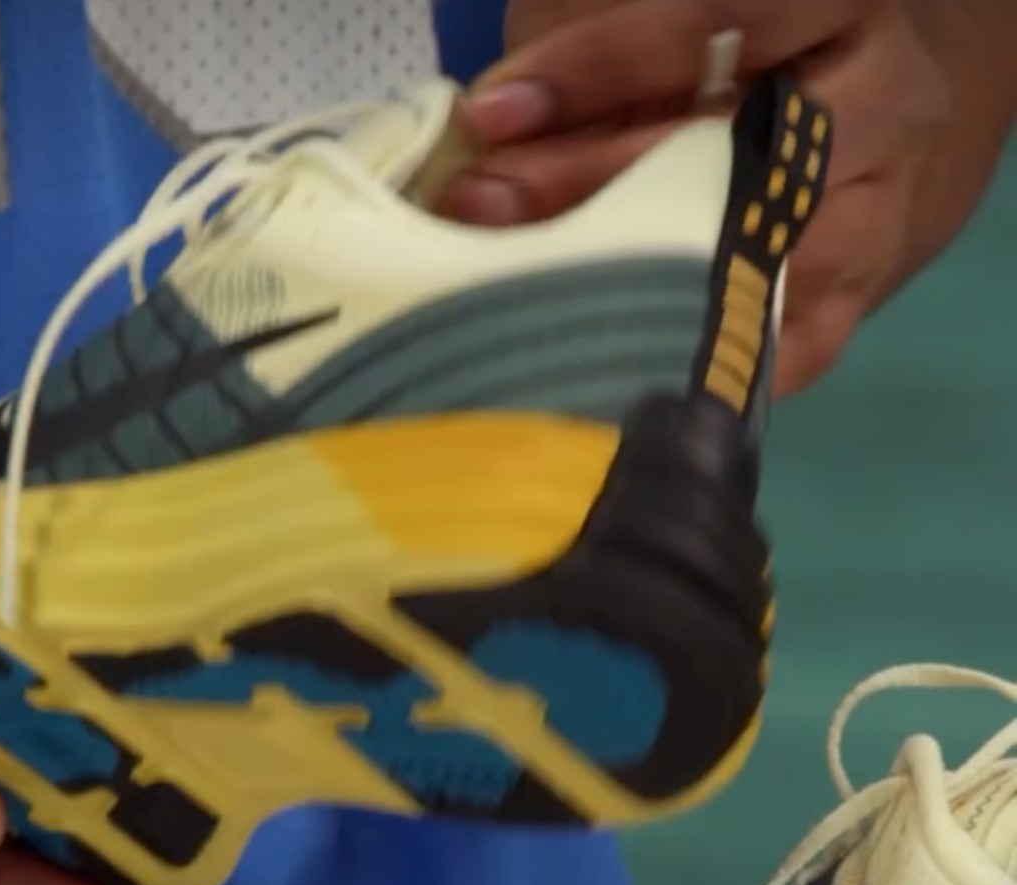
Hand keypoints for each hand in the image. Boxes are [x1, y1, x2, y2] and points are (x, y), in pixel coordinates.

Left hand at [444, 0, 951, 394]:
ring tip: (523, 291)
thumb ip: (597, 52)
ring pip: (761, 256)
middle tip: (482, 207)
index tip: (490, 113)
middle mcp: (883, 100)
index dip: (595, 68)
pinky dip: (693, 358)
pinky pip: (785, 345)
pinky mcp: (869, 293)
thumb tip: (486, 124)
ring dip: (632, 281)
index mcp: (833, 4)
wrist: (882, 112)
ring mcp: (887, 204)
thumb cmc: (744, 56)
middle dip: (592, 182)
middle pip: (732, 153)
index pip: (714, 20)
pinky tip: (609, 363)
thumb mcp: (675, 22)